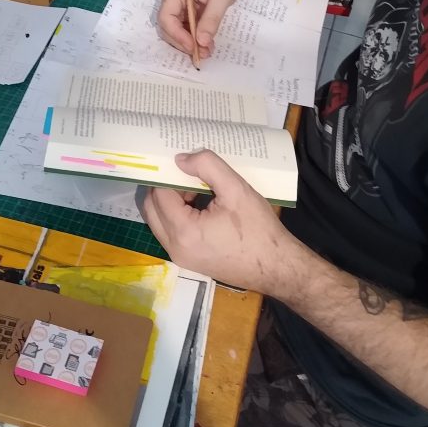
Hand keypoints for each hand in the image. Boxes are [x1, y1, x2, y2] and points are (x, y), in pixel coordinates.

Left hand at [141, 150, 299, 293]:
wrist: (276, 268)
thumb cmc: (259, 229)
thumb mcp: (236, 189)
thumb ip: (207, 166)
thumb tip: (180, 159)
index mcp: (184, 231)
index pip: (159, 193)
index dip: (169, 174)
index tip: (184, 162)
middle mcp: (175, 248)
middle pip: (151, 208)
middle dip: (165, 188)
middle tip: (188, 174)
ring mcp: (180, 258)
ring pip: (159, 221)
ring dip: (171, 202)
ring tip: (198, 189)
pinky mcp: (188, 262)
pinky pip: (171, 234)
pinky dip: (178, 216)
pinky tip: (202, 207)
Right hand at [157, 0, 241, 59]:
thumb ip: (212, 18)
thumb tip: (202, 42)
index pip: (166, 16)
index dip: (177, 35)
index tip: (193, 47)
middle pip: (168, 27)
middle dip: (183, 42)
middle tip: (203, 54)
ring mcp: (178, 4)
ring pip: (175, 30)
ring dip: (189, 43)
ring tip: (207, 51)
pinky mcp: (186, 10)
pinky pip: (184, 27)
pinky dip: (193, 37)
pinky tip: (206, 44)